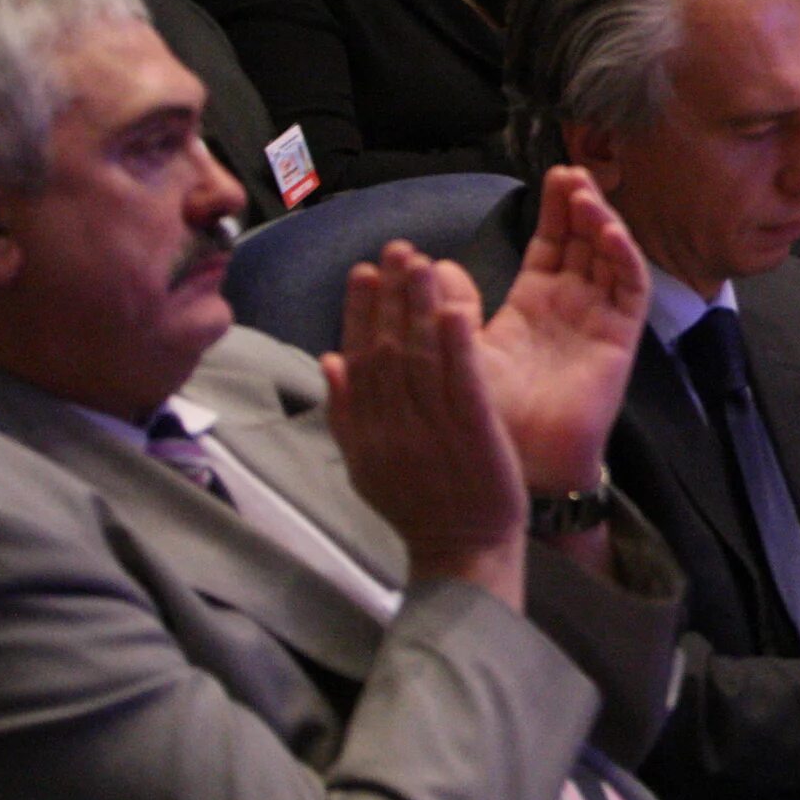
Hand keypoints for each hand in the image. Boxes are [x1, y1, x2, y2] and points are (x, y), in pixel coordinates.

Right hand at [323, 242, 526, 605]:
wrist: (460, 550)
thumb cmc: (417, 505)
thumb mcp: (366, 462)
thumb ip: (345, 410)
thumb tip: (328, 357)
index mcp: (365, 427)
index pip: (358, 356)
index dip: (359, 311)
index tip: (363, 270)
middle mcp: (392, 422)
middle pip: (386, 347)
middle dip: (390, 294)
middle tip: (396, 248)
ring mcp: (431, 426)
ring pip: (420, 355)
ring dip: (419, 305)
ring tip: (422, 261)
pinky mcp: (472, 431)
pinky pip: (461, 380)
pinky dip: (456, 343)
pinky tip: (455, 307)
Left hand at [472, 165, 650, 493]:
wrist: (510, 466)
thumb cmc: (484, 416)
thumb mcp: (459, 349)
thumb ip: (450, 305)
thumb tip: (432, 262)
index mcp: (533, 306)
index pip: (553, 244)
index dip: (555, 210)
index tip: (552, 175)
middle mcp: (571, 308)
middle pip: (586, 242)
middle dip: (582, 204)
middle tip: (571, 171)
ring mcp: (598, 321)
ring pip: (611, 257)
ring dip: (603, 222)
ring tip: (586, 192)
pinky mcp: (618, 339)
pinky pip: (630, 289)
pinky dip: (624, 256)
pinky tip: (607, 232)